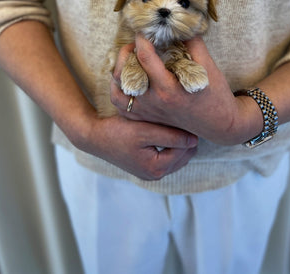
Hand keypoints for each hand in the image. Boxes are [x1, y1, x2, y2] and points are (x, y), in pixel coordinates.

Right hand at [70, 108, 197, 180]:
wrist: (94, 137)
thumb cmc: (117, 131)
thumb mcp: (145, 131)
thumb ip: (171, 135)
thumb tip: (195, 140)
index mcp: (156, 168)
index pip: (185, 150)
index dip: (188, 131)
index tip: (188, 114)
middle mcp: (155, 175)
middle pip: (184, 156)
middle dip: (186, 138)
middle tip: (185, 117)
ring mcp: (150, 172)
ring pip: (177, 156)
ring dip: (179, 141)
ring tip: (176, 122)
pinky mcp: (146, 166)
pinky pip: (168, 156)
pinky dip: (170, 145)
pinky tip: (166, 130)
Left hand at [110, 35, 261, 144]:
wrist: (218, 124)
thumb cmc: (215, 94)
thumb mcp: (208, 66)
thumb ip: (193, 43)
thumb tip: (179, 25)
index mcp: (168, 88)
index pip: (145, 57)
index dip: (142, 38)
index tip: (145, 30)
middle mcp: (153, 101)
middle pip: (126, 71)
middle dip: (128, 50)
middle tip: (136, 42)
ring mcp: (146, 111)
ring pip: (117, 87)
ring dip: (119, 69)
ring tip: (129, 58)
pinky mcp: (144, 117)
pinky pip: (120, 103)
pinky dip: (118, 87)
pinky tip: (126, 76)